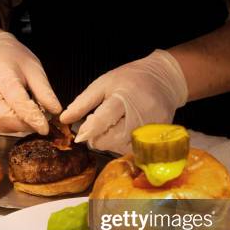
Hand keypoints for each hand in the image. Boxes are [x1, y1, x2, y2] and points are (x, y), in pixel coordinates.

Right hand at [0, 32, 61, 134]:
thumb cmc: (13, 59)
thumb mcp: (34, 69)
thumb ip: (44, 91)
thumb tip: (55, 111)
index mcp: (2, 78)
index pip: (17, 102)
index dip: (33, 117)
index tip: (45, 128)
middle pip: (4, 118)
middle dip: (25, 124)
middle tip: (38, 119)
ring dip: (17, 126)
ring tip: (25, 113)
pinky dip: (7, 125)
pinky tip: (13, 114)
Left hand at [60, 50, 187, 154]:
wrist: (164, 79)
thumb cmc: (130, 79)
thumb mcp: (103, 84)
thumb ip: (83, 103)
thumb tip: (64, 119)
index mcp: (123, 98)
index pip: (103, 121)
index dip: (88, 131)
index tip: (79, 136)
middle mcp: (140, 115)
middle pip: (112, 139)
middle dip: (98, 138)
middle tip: (96, 128)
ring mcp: (151, 128)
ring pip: (122, 148)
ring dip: (111, 143)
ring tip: (111, 128)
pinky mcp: (158, 136)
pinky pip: (135, 149)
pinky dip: (123, 145)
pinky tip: (122, 133)